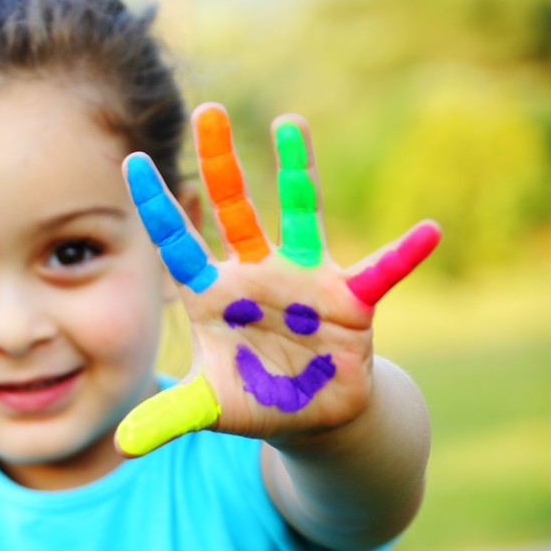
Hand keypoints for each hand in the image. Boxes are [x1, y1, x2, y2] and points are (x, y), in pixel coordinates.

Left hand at [117, 103, 441, 455]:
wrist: (311, 414)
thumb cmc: (254, 399)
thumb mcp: (208, 410)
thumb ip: (168, 417)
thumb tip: (122, 442)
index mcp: (212, 295)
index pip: (177, 245)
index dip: (157, 208)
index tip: (129, 163)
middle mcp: (254, 274)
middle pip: (233, 208)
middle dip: (220, 162)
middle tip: (207, 109)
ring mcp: (302, 280)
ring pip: (296, 214)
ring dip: (295, 170)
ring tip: (289, 122)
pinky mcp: (349, 301)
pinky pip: (380, 271)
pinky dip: (404, 254)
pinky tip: (429, 231)